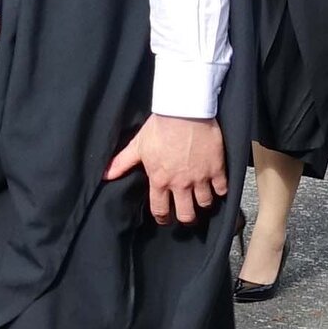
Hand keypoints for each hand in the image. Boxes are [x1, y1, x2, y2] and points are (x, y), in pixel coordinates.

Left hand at [105, 114, 227, 224]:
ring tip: (202, 199)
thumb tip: (105, 175)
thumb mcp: (138, 145)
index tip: (165, 218)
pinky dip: (221, 190)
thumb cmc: (160, 126)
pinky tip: (218, 186)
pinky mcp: (217, 169)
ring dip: (204, 203)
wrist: (184, 111)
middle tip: (187, 213)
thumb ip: (122, 162)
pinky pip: (223, 189)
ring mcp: (200, 178)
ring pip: (205, 204)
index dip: (163, 218)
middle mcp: (180, 184)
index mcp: (160, 181)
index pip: (160, 211)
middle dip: (186, 217)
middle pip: (186, 215)